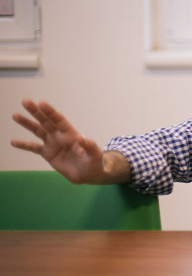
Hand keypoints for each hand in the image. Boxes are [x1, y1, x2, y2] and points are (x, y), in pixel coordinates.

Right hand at [10, 99, 127, 183]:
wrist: (89, 174)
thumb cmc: (95, 163)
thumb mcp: (95, 156)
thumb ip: (90, 147)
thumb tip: (83, 138)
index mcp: (71, 134)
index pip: (59, 120)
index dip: (51, 112)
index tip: (41, 103)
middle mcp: (60, 136)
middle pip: (46, 121)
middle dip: (36, 111)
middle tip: (25, 101)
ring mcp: (53, 144)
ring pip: (38, 131)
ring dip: (27, 123)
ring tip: (15, 115)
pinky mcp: (48, 154)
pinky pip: (33, 148)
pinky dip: (23, 144)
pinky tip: (13, 141)